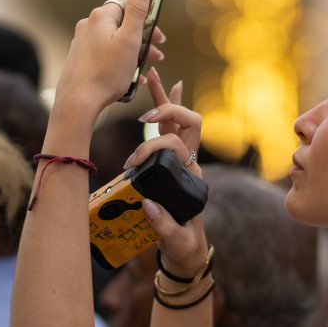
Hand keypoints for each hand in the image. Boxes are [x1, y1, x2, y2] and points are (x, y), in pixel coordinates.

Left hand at [52, 0, 165, 114]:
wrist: (79, 101)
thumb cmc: (107, 72)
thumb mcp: (130, 39)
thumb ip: (138, 7)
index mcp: (102, 16)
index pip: (128, 3)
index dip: (146, 17)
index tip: (158, 35)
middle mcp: (89, 25)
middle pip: (122, 24)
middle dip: (142, 38)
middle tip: (157, 53)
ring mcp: (83, 42)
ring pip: (115, 40)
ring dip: (133, 51)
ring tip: (146, 68)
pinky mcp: (81, 58)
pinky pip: (106, 54)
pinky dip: (120, 62)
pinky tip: (130, 77)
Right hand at [128, 69, 207, 274]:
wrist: (188, 251)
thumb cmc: (184, 246)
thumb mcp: (177, 241)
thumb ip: (165, 226)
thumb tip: (148, 206)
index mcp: (192, 177)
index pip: (178, 146)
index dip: (158, 143)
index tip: (135, 157)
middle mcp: (189, 164)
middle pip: (185, 123)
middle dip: (166, 107)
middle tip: (145, 108)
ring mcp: (181, 161)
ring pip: (176, 122)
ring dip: (164, 98)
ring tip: (152, 75)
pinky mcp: (171, 163)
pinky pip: (169, 131)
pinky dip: (165, 111)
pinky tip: (165, 91)